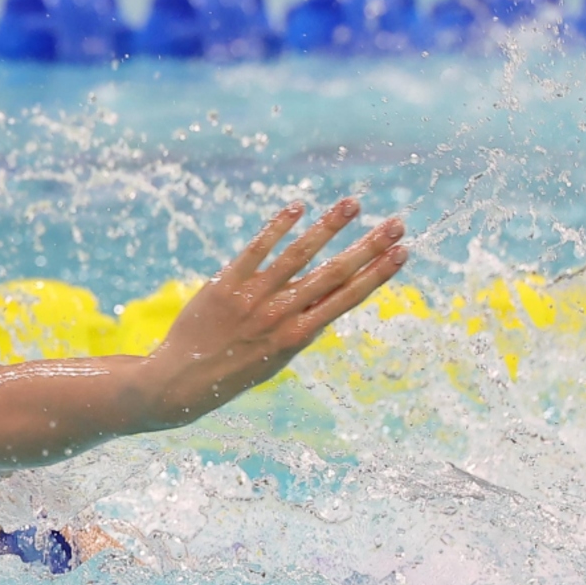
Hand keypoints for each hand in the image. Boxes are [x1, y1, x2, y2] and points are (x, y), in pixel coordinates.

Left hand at [132, 198, 408, 426]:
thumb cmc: (234, 371)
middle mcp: (281, 315)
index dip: (378, 274)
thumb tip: (329, 300)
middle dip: (369, 247)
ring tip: (354, 203)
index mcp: (299, 336)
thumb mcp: (277, 358)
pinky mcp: (226, 284)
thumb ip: (302, 327)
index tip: (403, 253)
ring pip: (299, 255)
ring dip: (330, 226)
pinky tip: (299, 206)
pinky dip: (278, 227)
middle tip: (397, 224)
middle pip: (334, 273)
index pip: (348, 298)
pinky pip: (256, 249)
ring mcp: (254, 297)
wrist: (181, 381)